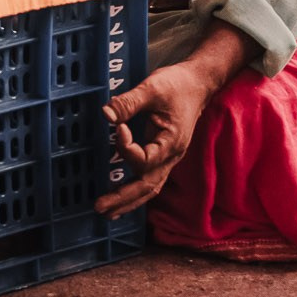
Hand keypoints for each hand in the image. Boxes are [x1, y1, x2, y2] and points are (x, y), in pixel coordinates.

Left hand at [95, 21, 249, 214]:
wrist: (198, 84)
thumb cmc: (178, 85)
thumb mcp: (153, 88)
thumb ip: (128, 103)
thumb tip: (106, 114)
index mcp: (171, 142)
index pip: (144, 158)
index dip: (126, 147)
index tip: (118, 127)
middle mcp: (172, 156)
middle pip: (147, 186)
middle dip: (122, 198)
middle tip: (99, 206)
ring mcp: (169, 159)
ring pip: (149, 189)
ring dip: (128, 201)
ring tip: (107, 212)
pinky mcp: (164, 156)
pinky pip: (150, 181)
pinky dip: (135, 194)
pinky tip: (120, 201)